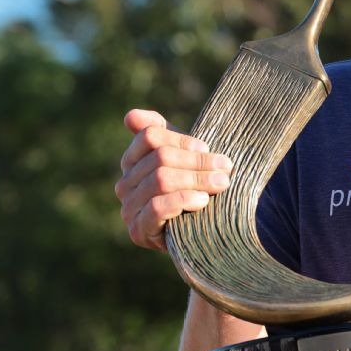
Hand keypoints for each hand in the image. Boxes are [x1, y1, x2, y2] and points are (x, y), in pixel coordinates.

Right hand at [115, 109, 232, 249]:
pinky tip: (203, 201)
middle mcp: (125, 183)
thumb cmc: (193, 188)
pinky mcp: (138, 231)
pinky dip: (184, 200)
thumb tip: (130, 116)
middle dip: (198, 162)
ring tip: (221, 183)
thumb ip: (163, 133)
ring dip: (197, 180)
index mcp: (132, 160)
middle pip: (160, 159)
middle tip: (226, 167)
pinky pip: (158, 207)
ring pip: (161, 180)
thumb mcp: (182, 158)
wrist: (200, 233)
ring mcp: (128, 208)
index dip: (182, 140)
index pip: (151, 137)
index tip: (207, 148)